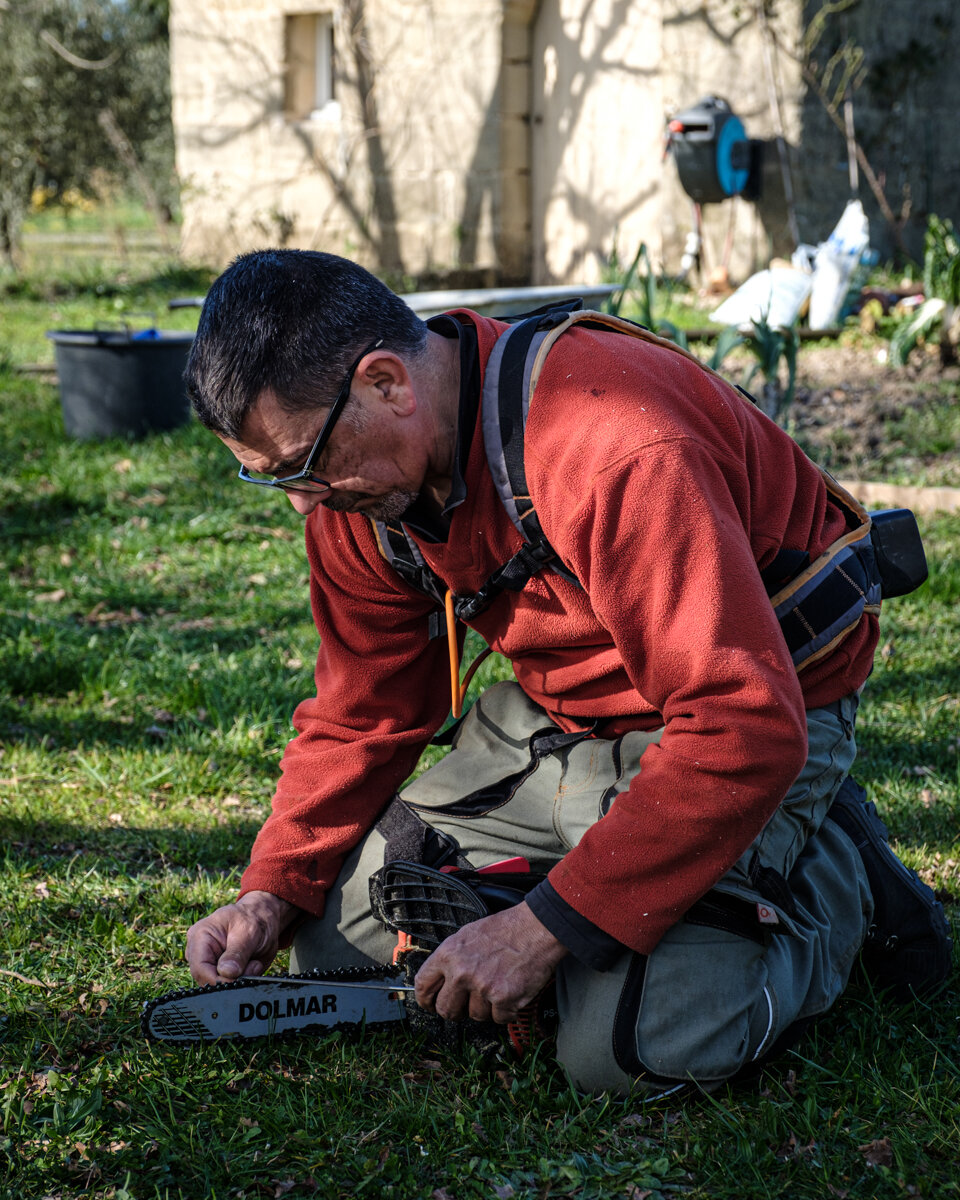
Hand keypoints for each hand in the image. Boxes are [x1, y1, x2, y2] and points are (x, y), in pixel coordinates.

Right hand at [185, 891, 298, 985]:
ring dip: (238, 982)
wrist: (263, 918)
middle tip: (254, 966)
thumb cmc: (254, 919)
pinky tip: (252, 967)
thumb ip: (238, 952)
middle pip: (206, 980)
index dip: (218, 981)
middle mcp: (198, 952)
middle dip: (231, 981)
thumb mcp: (249, 931)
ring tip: (254, 963)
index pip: (199, 968)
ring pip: (217, 986)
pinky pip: (226, 986)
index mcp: (200, 936)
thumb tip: (226, 973)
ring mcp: (207, 963)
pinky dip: (241, 982)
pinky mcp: (217, 972)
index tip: (240, 981)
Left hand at [414, 902, 567, 1023]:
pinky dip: (505, 1010)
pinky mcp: (504, 1000)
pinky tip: (510, 991)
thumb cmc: (505, 930)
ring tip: (496, 986)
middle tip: (466, 1004)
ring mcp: (483, 987)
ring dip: (485, 1007)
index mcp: (449, 954)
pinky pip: (498, 1018)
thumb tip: (439, 980)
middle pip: (446, 1010)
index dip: (425, 1000)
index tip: (430, 1005)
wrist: (536, 929)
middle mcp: (462, 972)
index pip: (423, 985)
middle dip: (455, 1011)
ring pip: (474, 1016)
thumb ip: (450, 959)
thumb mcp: (467, 935)